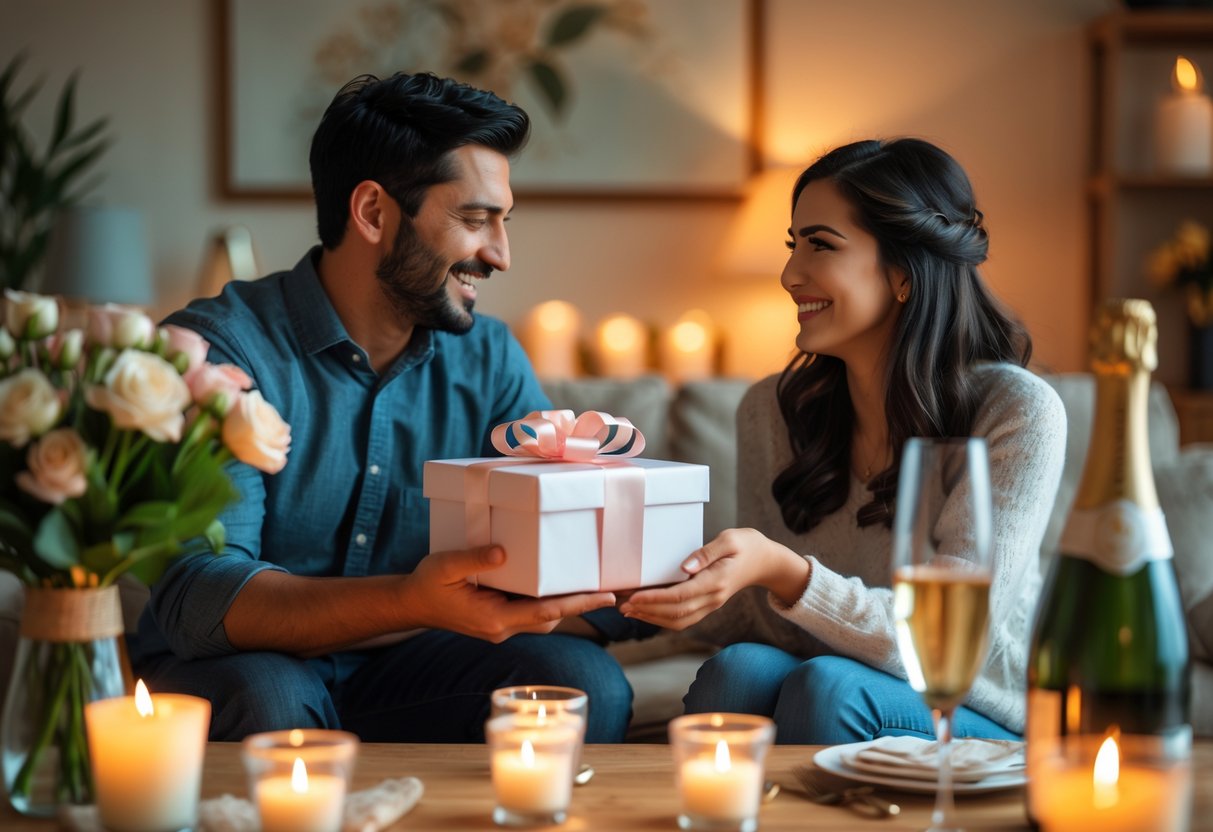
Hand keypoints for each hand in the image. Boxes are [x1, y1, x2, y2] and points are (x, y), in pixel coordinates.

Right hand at [403, 545, 616, 642]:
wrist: (411, 604)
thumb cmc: (427, 584)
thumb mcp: (446, 566)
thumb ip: (475, 559)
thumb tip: (504, 553)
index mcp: (493, 619)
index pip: (545, 613)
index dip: (577, 604)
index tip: (605, 597)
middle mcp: (502, 627)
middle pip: (551, 619)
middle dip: (580, 604)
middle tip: (611, 589)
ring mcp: (501, 625)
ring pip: (543, 618)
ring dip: (565, 603)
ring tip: (592, 584)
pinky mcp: (499, 619)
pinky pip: (530, 612)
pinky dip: (547, 600)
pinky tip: (557, 583)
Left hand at [618, 528, 808, 629]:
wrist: (766, 561)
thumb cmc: (746, 545)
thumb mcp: (730, 540)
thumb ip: (706, 552)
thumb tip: (684, 567)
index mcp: (717, 581)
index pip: (680, 595)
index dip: (654, 598)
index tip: (633, 597)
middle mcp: (713, 598)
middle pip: (675, 612)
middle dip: (646, 611)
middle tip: (621, 605)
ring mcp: (711, 605)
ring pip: (678, 620)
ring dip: (651, 618)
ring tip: (627, 611)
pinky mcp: (707, 605)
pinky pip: (683, 619)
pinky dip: (662, 618)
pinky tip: (646, 612)